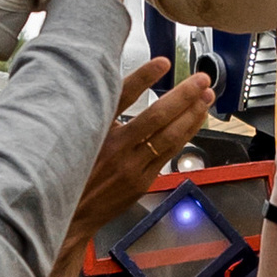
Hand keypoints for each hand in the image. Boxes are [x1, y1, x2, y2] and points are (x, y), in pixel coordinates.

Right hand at [63, 63, 215, 255]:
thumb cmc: (73, 173)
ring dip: (192, 114)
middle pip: (157, 116)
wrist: (70, 214)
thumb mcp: (78, 138)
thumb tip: (123, 88)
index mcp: (97, 131)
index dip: (144, 77)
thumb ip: (100, 115)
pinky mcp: (142, 180)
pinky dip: (184, 135)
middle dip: (184, 95)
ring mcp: (132, 166)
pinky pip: (168, 153)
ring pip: (169, 136)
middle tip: (201, 80)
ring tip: (206, 98)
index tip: (163, 62)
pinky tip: (194, 122)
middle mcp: (116, 148)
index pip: (123, 96)